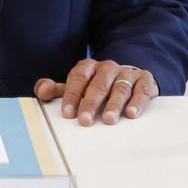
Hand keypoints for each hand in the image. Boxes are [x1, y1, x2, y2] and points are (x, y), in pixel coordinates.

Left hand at [34, 59, 159, 125]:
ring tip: (108, 120)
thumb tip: (42, 92)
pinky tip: (131, 113)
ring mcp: (127, 73)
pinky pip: (142, 91)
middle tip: (85, 120)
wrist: (131, 78)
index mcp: (88, 67)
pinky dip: (137, 102)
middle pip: (98, 85)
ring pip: (120, 88)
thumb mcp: (77, 87)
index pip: (77, 78)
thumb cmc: (99, 86)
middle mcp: (107, 67)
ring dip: (114, 105)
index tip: (67, 113)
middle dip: (90, 103)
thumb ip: (58, 90)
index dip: (71, 95)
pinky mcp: (145, 81)